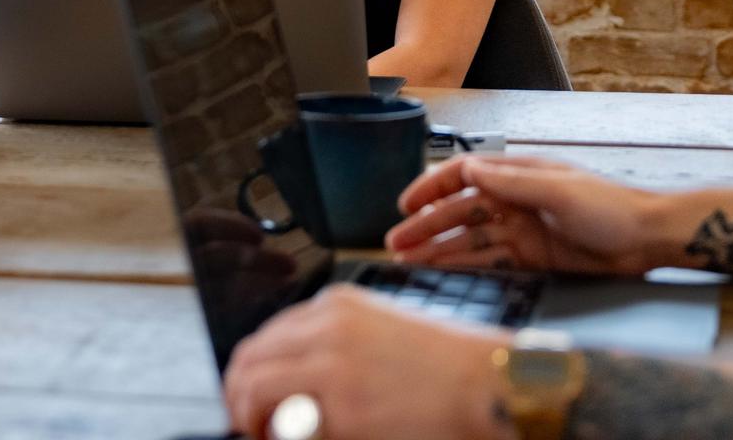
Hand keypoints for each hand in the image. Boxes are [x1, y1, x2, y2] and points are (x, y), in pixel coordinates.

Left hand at [224, 286, 510, 439]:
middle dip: (239, 396)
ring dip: (249, 417)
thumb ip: (336, 344)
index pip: (266, 335)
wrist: (492, 385)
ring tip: (265, 435)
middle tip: (250, 425)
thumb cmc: (449, 368)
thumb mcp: (383, 331)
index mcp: (337, 305)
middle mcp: (327, 328)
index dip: (253, 373)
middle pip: (249, 358)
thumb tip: (295, 378)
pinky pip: (284, 424)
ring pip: (252, 386)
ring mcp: (332, 366)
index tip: (255, 400)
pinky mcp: (343, 408)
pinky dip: (279, 435)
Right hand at [386, 155, 663, 274]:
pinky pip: (490, 261)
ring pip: (469, 239)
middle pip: (459, 211)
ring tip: (409, 261)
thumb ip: (512, 183)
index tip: (406, 203)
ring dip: (439, 248)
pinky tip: (443, 272)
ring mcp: (522, 230)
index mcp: (519, 175)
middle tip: (396, 241)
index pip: (463, 175)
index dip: (432, 187)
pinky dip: (464, 266)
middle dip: (426, 225)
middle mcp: (515, 201)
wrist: (648, 241)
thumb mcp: (559, 190)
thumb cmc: (612, 208)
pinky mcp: (532, 258)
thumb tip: (470, 169)